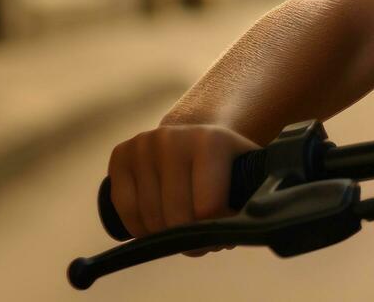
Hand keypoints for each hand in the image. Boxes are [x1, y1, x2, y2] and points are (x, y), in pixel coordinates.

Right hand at [106, 123, 259, 255]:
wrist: (194, 132)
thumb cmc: (224, 162)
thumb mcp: (245, 170)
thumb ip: (251, 195)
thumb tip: (248, 227)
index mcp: (210, 141)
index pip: (207, 208)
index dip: (216, 230)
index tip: (223, 231)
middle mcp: (172, 139)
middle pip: (176, 217)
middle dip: (190, 239)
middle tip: (201, 241)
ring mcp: (143, 145)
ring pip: (150, 217)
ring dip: (165, 237)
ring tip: (181, 231)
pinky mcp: (121, 154)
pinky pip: (124, 209)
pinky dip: (139, 228)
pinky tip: (155, 227)